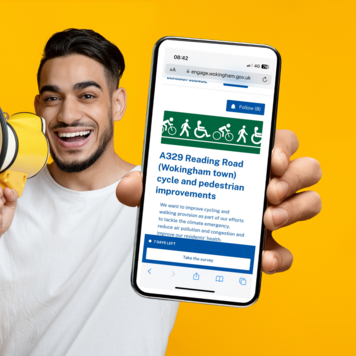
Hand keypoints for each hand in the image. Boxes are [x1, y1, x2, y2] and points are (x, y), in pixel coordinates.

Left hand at [116, 129, 321, 274]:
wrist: (177, 238)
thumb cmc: (177, 198)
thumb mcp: (160, 187)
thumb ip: (144, 183)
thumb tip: (128, 188)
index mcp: (246, 160)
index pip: (279, 141)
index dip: (283, 145)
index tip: (270, 157)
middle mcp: (266, 184)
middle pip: (306, 169)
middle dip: (294, 177)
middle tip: (268, 191)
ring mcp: (271, 214)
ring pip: (309, 203)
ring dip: (296, 210)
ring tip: (266, 219)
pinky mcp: (267, 246)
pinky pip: (289, 252)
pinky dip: (281, 257)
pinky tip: (261, 260)